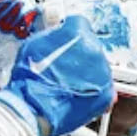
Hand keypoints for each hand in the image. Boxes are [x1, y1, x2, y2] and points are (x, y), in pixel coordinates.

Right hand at [0, 13, 116, 135]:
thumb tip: (60, 36)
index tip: (68, 44)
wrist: (33, 108)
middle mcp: (94, 49)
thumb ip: (54, 36)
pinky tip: (78, 98)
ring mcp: (102, 72)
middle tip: (65, 70)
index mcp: (78, 32)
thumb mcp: (35, 44)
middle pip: (92, 49)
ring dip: (87, 76)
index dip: (72, 37)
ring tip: (69, 86)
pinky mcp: (106, 94)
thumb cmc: (30, 79)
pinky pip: (104, 90)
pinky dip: (94, 94)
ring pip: (98, 70)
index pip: (81, 26)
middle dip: (80, 58)